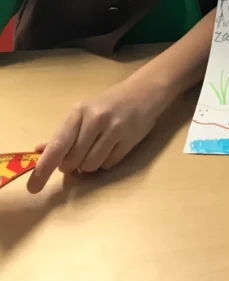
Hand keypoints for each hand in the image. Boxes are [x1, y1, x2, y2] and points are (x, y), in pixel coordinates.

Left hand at [27, 73, 166, 192]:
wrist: (144, 92)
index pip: (57, 146)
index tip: (33, 188)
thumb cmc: (108, 104)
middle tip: (77, 157)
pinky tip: (111, 148)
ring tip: (96, 150)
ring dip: (89, 165)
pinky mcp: (129, 139)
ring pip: (90, 165)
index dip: (43, 168)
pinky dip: (106, 162)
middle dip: (71, 165)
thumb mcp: (83, 113)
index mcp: (78, 112)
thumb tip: (39, 151)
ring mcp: (114, 129)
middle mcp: (95, 119)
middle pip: (72, 160)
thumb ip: (63, 133)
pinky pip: (109, 164)